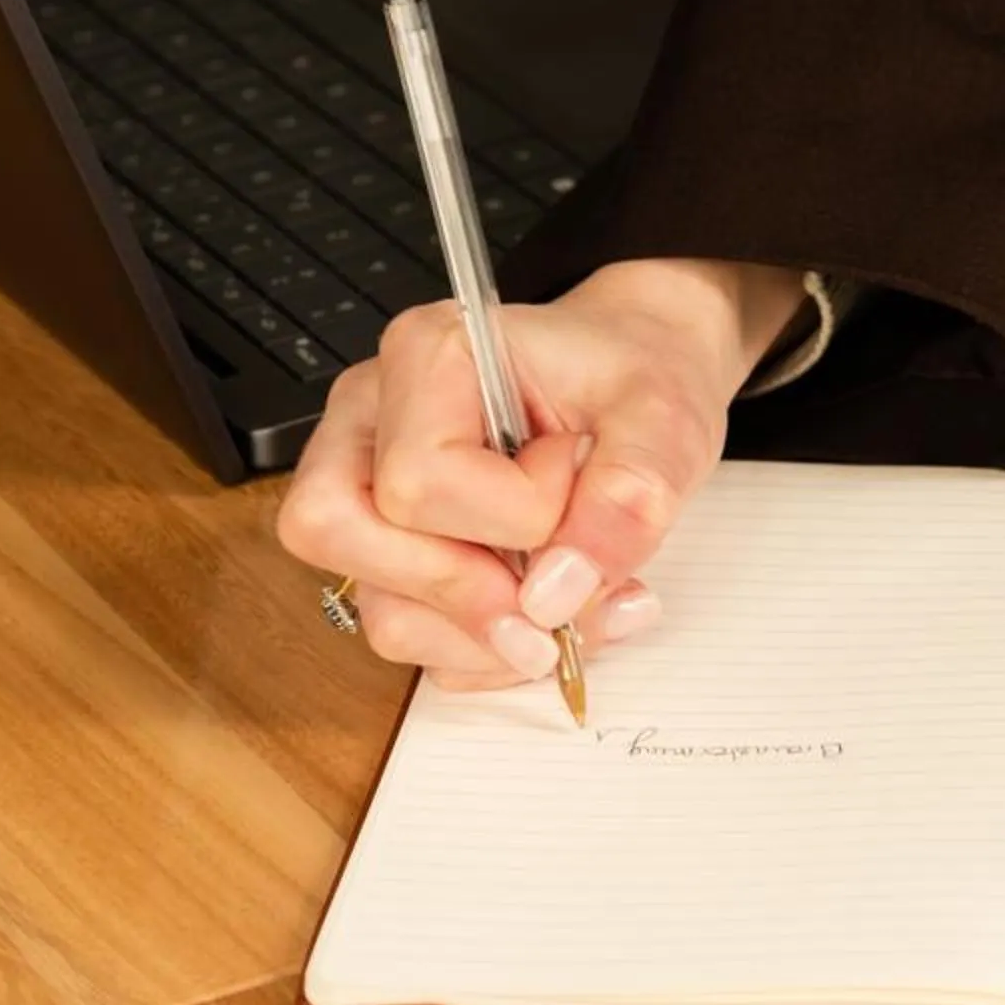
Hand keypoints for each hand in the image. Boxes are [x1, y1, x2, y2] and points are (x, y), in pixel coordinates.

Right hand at [278, 258, 804, 686]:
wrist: (642, 377)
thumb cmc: (637, 377)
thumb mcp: (665, 419)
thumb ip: (628, 497)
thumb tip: (553, 596)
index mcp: (426, 355)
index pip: (418, 477)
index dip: (513, 516)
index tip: (577, 479)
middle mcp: (371, 418)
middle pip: (339, 532)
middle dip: (465, 591)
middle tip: (559, 588)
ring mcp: (367, 489)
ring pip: (379, 608)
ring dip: (493, 635)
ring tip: (583, 599)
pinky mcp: (389, 552)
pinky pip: (412, 636)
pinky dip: (490, 650)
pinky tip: (554, 611)